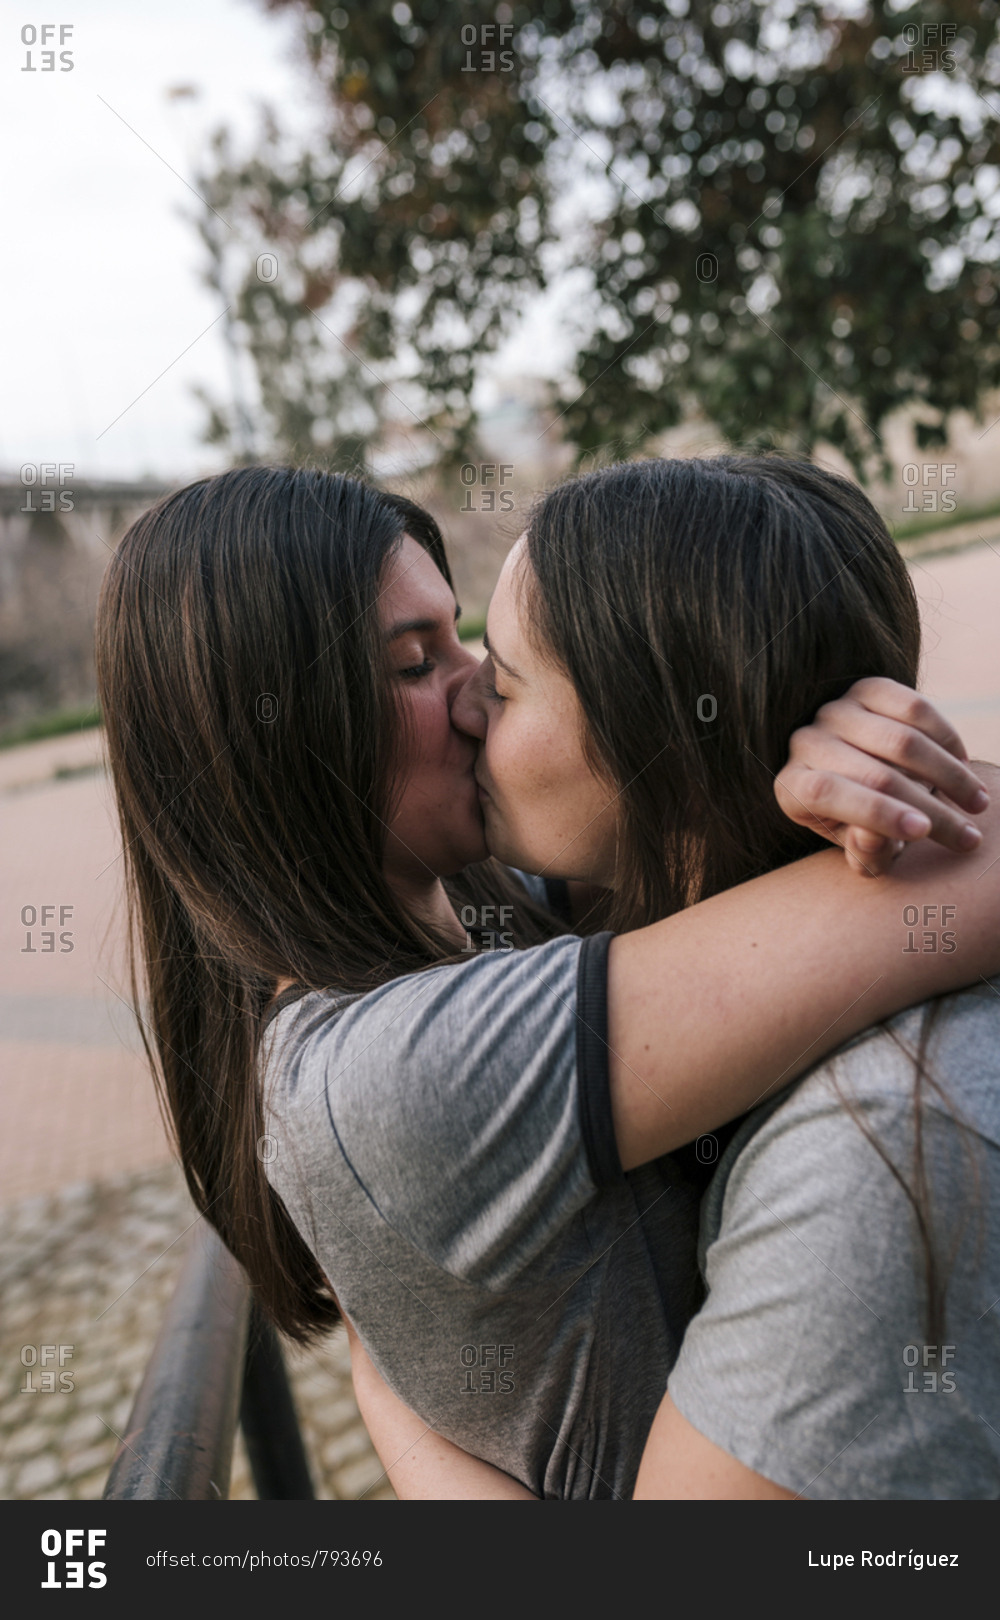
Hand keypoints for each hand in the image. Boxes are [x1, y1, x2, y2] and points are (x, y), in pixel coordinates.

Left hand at [774, 678, 989, 876]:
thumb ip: (864, 853)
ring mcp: (835, 711)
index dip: (877, 813)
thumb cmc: (861, 825)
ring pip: (902, 741)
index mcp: (793, 786)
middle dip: (931, 808)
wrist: (868, 778)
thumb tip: (871, 836)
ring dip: (949, 775)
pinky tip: (963, 765)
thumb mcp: (860, 849)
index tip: (923, 830)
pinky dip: (947, 738)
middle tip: (969, 837)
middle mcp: (806, 742)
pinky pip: (915, 708)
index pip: (828, 793)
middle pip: (875, 773)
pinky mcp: (866, 690)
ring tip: (976, 803)